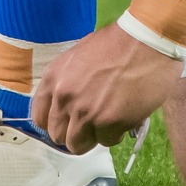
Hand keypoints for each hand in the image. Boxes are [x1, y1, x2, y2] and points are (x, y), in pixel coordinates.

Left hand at [31, 23, 182, 153]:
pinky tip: (124, 116)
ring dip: (93, 137)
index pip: (39, 118)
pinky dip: (116, 134)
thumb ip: (67, 82)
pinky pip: (107, 142)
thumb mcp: (78, 57)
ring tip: (108, 121)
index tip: (68, 122)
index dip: (56, 122)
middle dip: (75, 133)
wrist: (146, 40)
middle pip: (58, 136)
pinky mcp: (110, 123)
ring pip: (78, 145)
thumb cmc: (116, 43)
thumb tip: (67, 107)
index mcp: (53, 79)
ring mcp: (86, 113)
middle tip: (92, 123)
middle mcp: (65, 98)